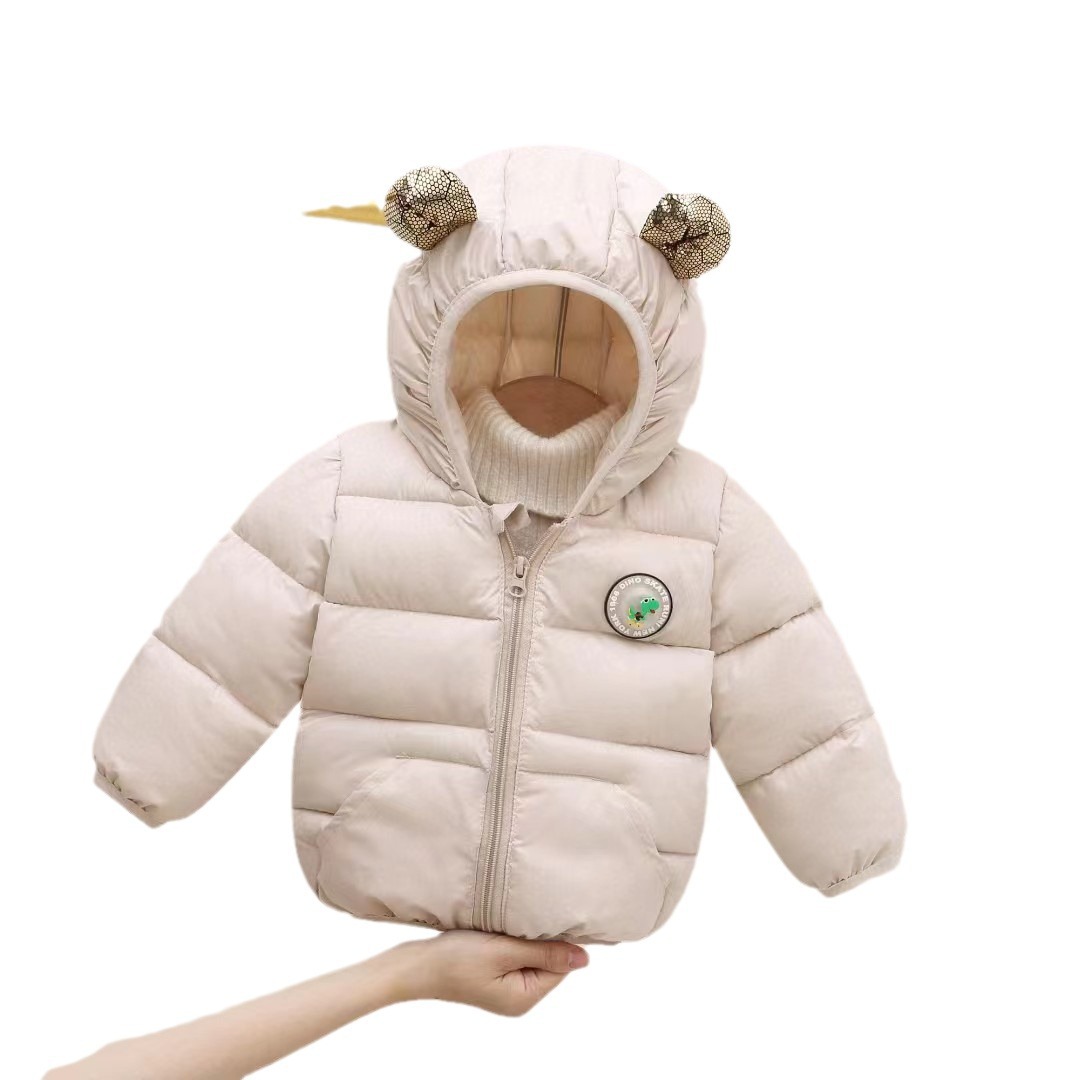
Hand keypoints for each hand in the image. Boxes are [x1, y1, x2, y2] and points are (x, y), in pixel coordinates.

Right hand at [395, 930, 588, 1015]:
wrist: (416, 965)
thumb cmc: (456, 959)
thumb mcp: (504, 951)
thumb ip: (544, 952)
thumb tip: (584, 958)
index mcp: (525, 997)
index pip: (560, 965)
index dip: (556, 938)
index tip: (547, 915)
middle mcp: (519, 998)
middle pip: (547, 960)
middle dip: (538, 937)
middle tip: (523, 916)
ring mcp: (504, 988)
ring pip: (530, 955)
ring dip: (523, 937)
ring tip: (508, 922)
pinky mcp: (492, 977)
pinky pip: (514, 955)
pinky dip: (510, 940)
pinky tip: (500, 929)